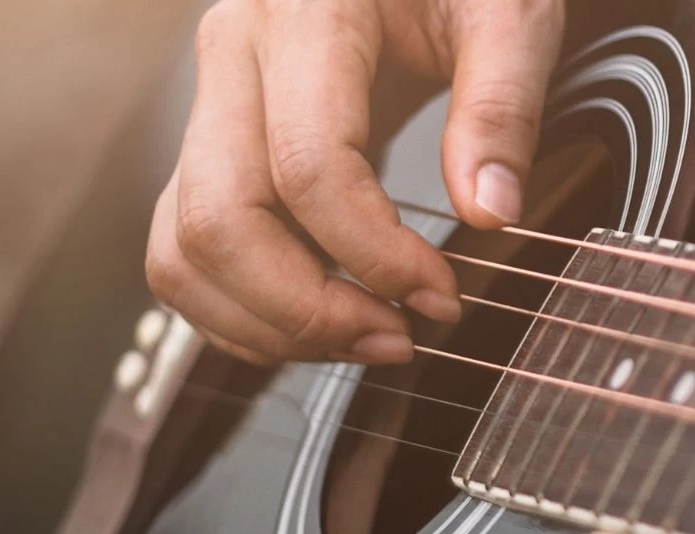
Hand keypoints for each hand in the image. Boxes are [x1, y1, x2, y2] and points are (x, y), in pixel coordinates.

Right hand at [145, 0, 564, 364]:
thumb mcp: (509, 15)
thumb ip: (503, 108)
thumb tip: (490, 213)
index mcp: (304, 13)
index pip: (307, 166)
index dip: (374, 254)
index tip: (442, 295)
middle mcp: (234, 53)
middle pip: (221, 218)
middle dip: (308, 307)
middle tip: (399, 339)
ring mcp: (210, 100)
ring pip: (185, 246)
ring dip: (269, 322)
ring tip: (365, 341)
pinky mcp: (211, 143)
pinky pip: (186, 247)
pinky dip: (241, 309)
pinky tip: (321, 325)